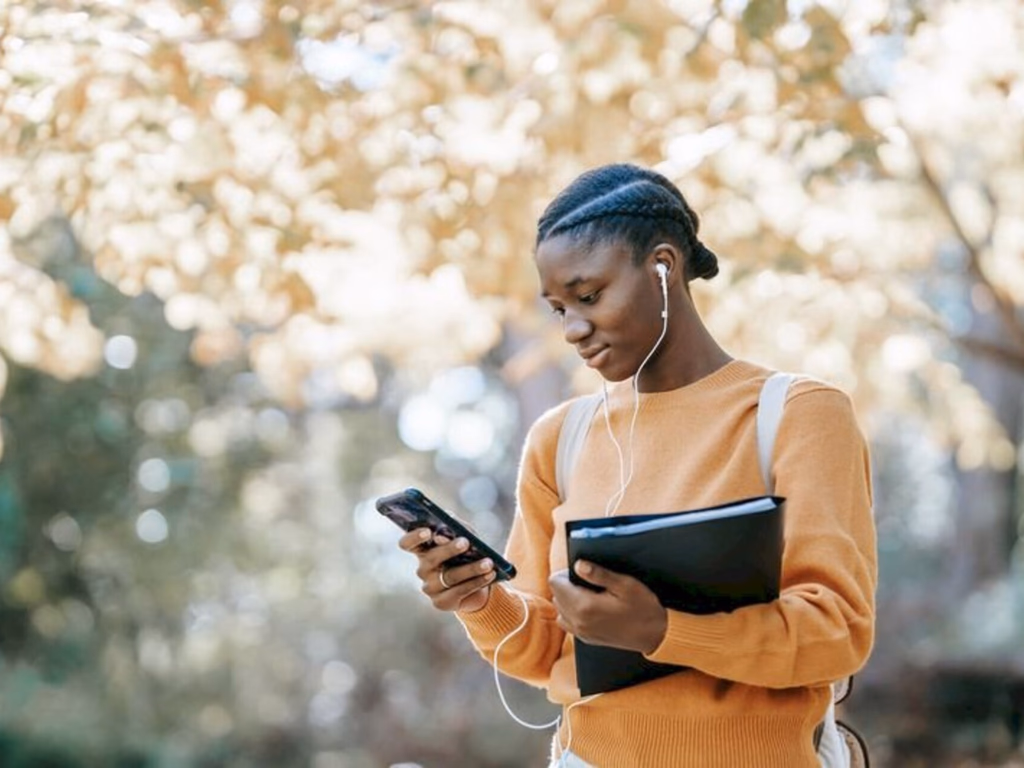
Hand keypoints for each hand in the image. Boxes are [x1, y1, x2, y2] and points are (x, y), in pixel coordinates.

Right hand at [398, 528, 495, 612]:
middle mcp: (422, 569)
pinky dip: (477, 582)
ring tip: (489, 562)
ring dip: (471, 568)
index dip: (414, 537)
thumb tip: (448, 522)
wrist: (480, 582)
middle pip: (431, 558)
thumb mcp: (465, 535)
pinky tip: (490, 574)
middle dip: (449, 549)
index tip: (428, 531)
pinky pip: (459, 591)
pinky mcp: (441, 602)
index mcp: (423, 550)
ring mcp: (430, 587)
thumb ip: (456, 527)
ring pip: (449, 576)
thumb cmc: (469, 553)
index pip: (407, 543)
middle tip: (466, 542)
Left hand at [549, 560, 666, 654]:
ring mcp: (581, 633)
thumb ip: (599, 574)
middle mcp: (578, 621)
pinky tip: (590, 608)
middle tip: (588, 582)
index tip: (581, 572)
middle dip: (567, 586)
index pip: (555, 583)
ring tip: (589, 594)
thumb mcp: (625, 584)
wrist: (655, 634)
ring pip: (560, 610)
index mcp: (584, 606)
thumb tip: (578, 565)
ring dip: (568, 600)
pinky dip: (572, 613)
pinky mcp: (586, 639)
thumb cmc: (643, 608)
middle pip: (555, 596)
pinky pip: (568, 623)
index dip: (565, 573)